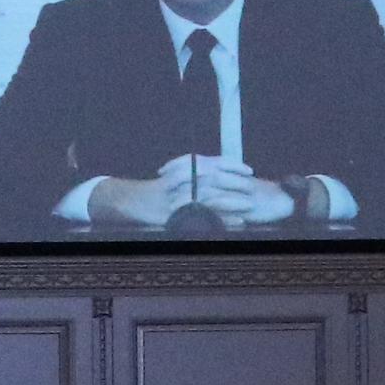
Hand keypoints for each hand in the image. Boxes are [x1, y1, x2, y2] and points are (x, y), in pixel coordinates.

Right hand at [82, 159, 301, 228]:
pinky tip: (233, 222)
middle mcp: (181, 178)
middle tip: (253, 186)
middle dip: (235, 182)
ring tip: (248, 205)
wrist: (131, 200)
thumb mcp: (177, 178)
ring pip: (208, 196)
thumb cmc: (159, 191)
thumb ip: (197, 174)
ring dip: (230, 201)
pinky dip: (218, 219)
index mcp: (185, 167)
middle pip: (213, 178)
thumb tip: (223, 175)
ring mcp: (177, 195)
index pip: (212, 162)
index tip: (248, 169)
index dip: (231, 165)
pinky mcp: (174, 212)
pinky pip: (199, 215)